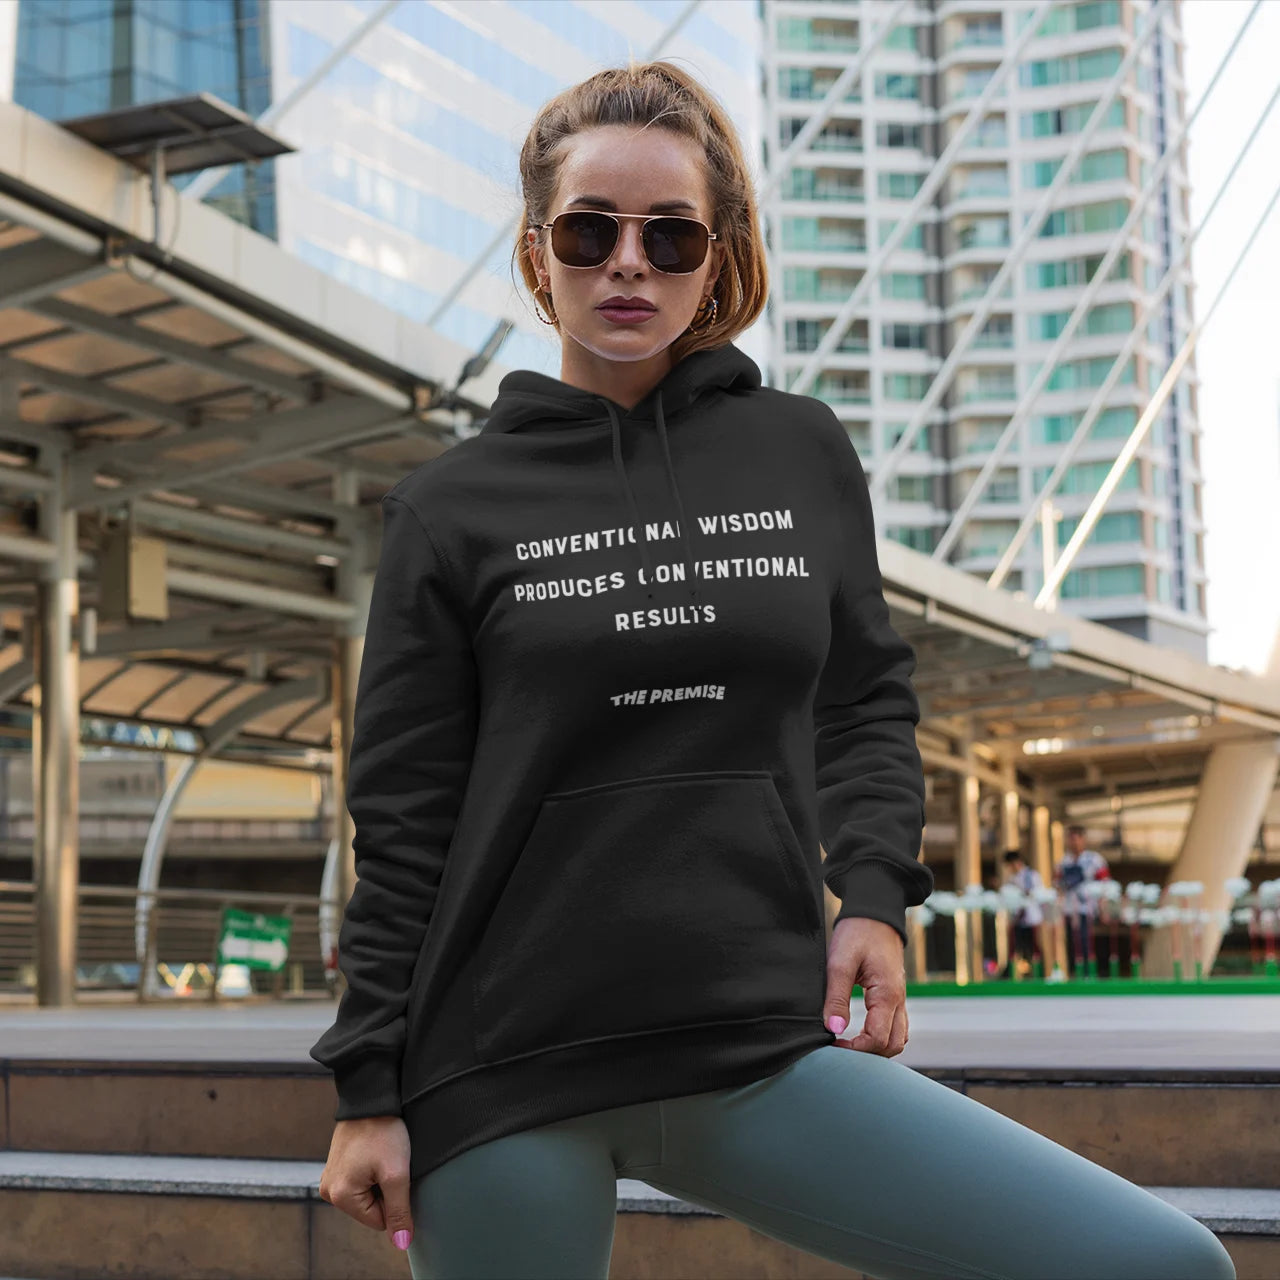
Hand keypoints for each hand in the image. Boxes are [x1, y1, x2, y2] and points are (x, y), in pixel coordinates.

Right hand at [318, 1115, 415, 1251]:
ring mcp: (330, 1176)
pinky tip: (375, 1151)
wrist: (372, 1096)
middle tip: (388, 1162)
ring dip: (379, 1179)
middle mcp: (328, 1189)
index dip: (394, 1201)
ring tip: (381, 1155)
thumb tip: (401, 1243)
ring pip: (367, 1194)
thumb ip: (400, 1211)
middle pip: (370, 1209)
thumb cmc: (383, 1131)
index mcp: (339, 1196)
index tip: (394, 1174)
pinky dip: (372, 1170)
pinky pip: (360, 1180)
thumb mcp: (397, 1173)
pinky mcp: (337, 1164)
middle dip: (385, 1190)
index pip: (378, 1221)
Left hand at [822, 916, 908, 1056]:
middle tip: (839, 1047)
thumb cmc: (857, 933)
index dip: (855, 1049)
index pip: (877, 1038)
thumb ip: (836, 998)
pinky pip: (896, 1026)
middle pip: (892, 1045)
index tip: (832, 1043)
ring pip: (898, 1039)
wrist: (875, 913)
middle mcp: (899, 1001)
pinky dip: (882, 1037)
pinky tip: (860, 1033)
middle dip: (867, 1054)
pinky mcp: (894, 996)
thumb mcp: (839, 962)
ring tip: (849, 1043)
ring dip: (876, 1048)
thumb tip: (834, 1029)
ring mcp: (900, 999)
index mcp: (887, 994)